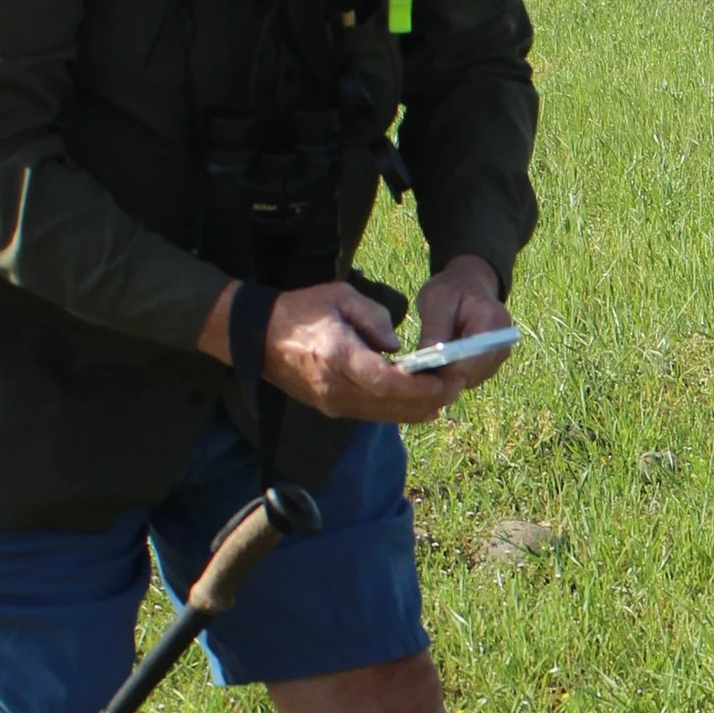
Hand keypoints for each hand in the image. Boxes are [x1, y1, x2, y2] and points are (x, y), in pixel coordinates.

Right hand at [197, 275, 427, 420]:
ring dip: (418, 409)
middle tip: (457, 386)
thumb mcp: (340, 297)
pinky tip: (420, 403)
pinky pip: (372, 415)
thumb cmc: (299, 310)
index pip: (389, 383)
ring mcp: (332, 403)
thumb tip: (398, 346)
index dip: (423, 388)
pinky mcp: (330, 408)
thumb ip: (375, 317)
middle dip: (430, 400)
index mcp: (339, 357)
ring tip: (445, 393)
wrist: (256, 336)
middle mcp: (336, 388)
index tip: (448, 380)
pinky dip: (398, 410)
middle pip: (393, 406)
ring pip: (385, 416)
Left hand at [401, 255, 517, 415]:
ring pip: (468, 381)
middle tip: (416, 371)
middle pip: (474, 374)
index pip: (478, 357)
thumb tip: (427, 357)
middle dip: (444, 376)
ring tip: (422, 366)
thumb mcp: (437, 298)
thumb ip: (435, 326)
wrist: (469, 286)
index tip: (423, 369)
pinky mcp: (486, 367)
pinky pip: (465, 380)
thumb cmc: (453, 289)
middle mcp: (501, 344)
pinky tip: (431, 367)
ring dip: (444, 378)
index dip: (451, 368)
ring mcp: (496, 359)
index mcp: (494, 322)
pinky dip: (448, 377)